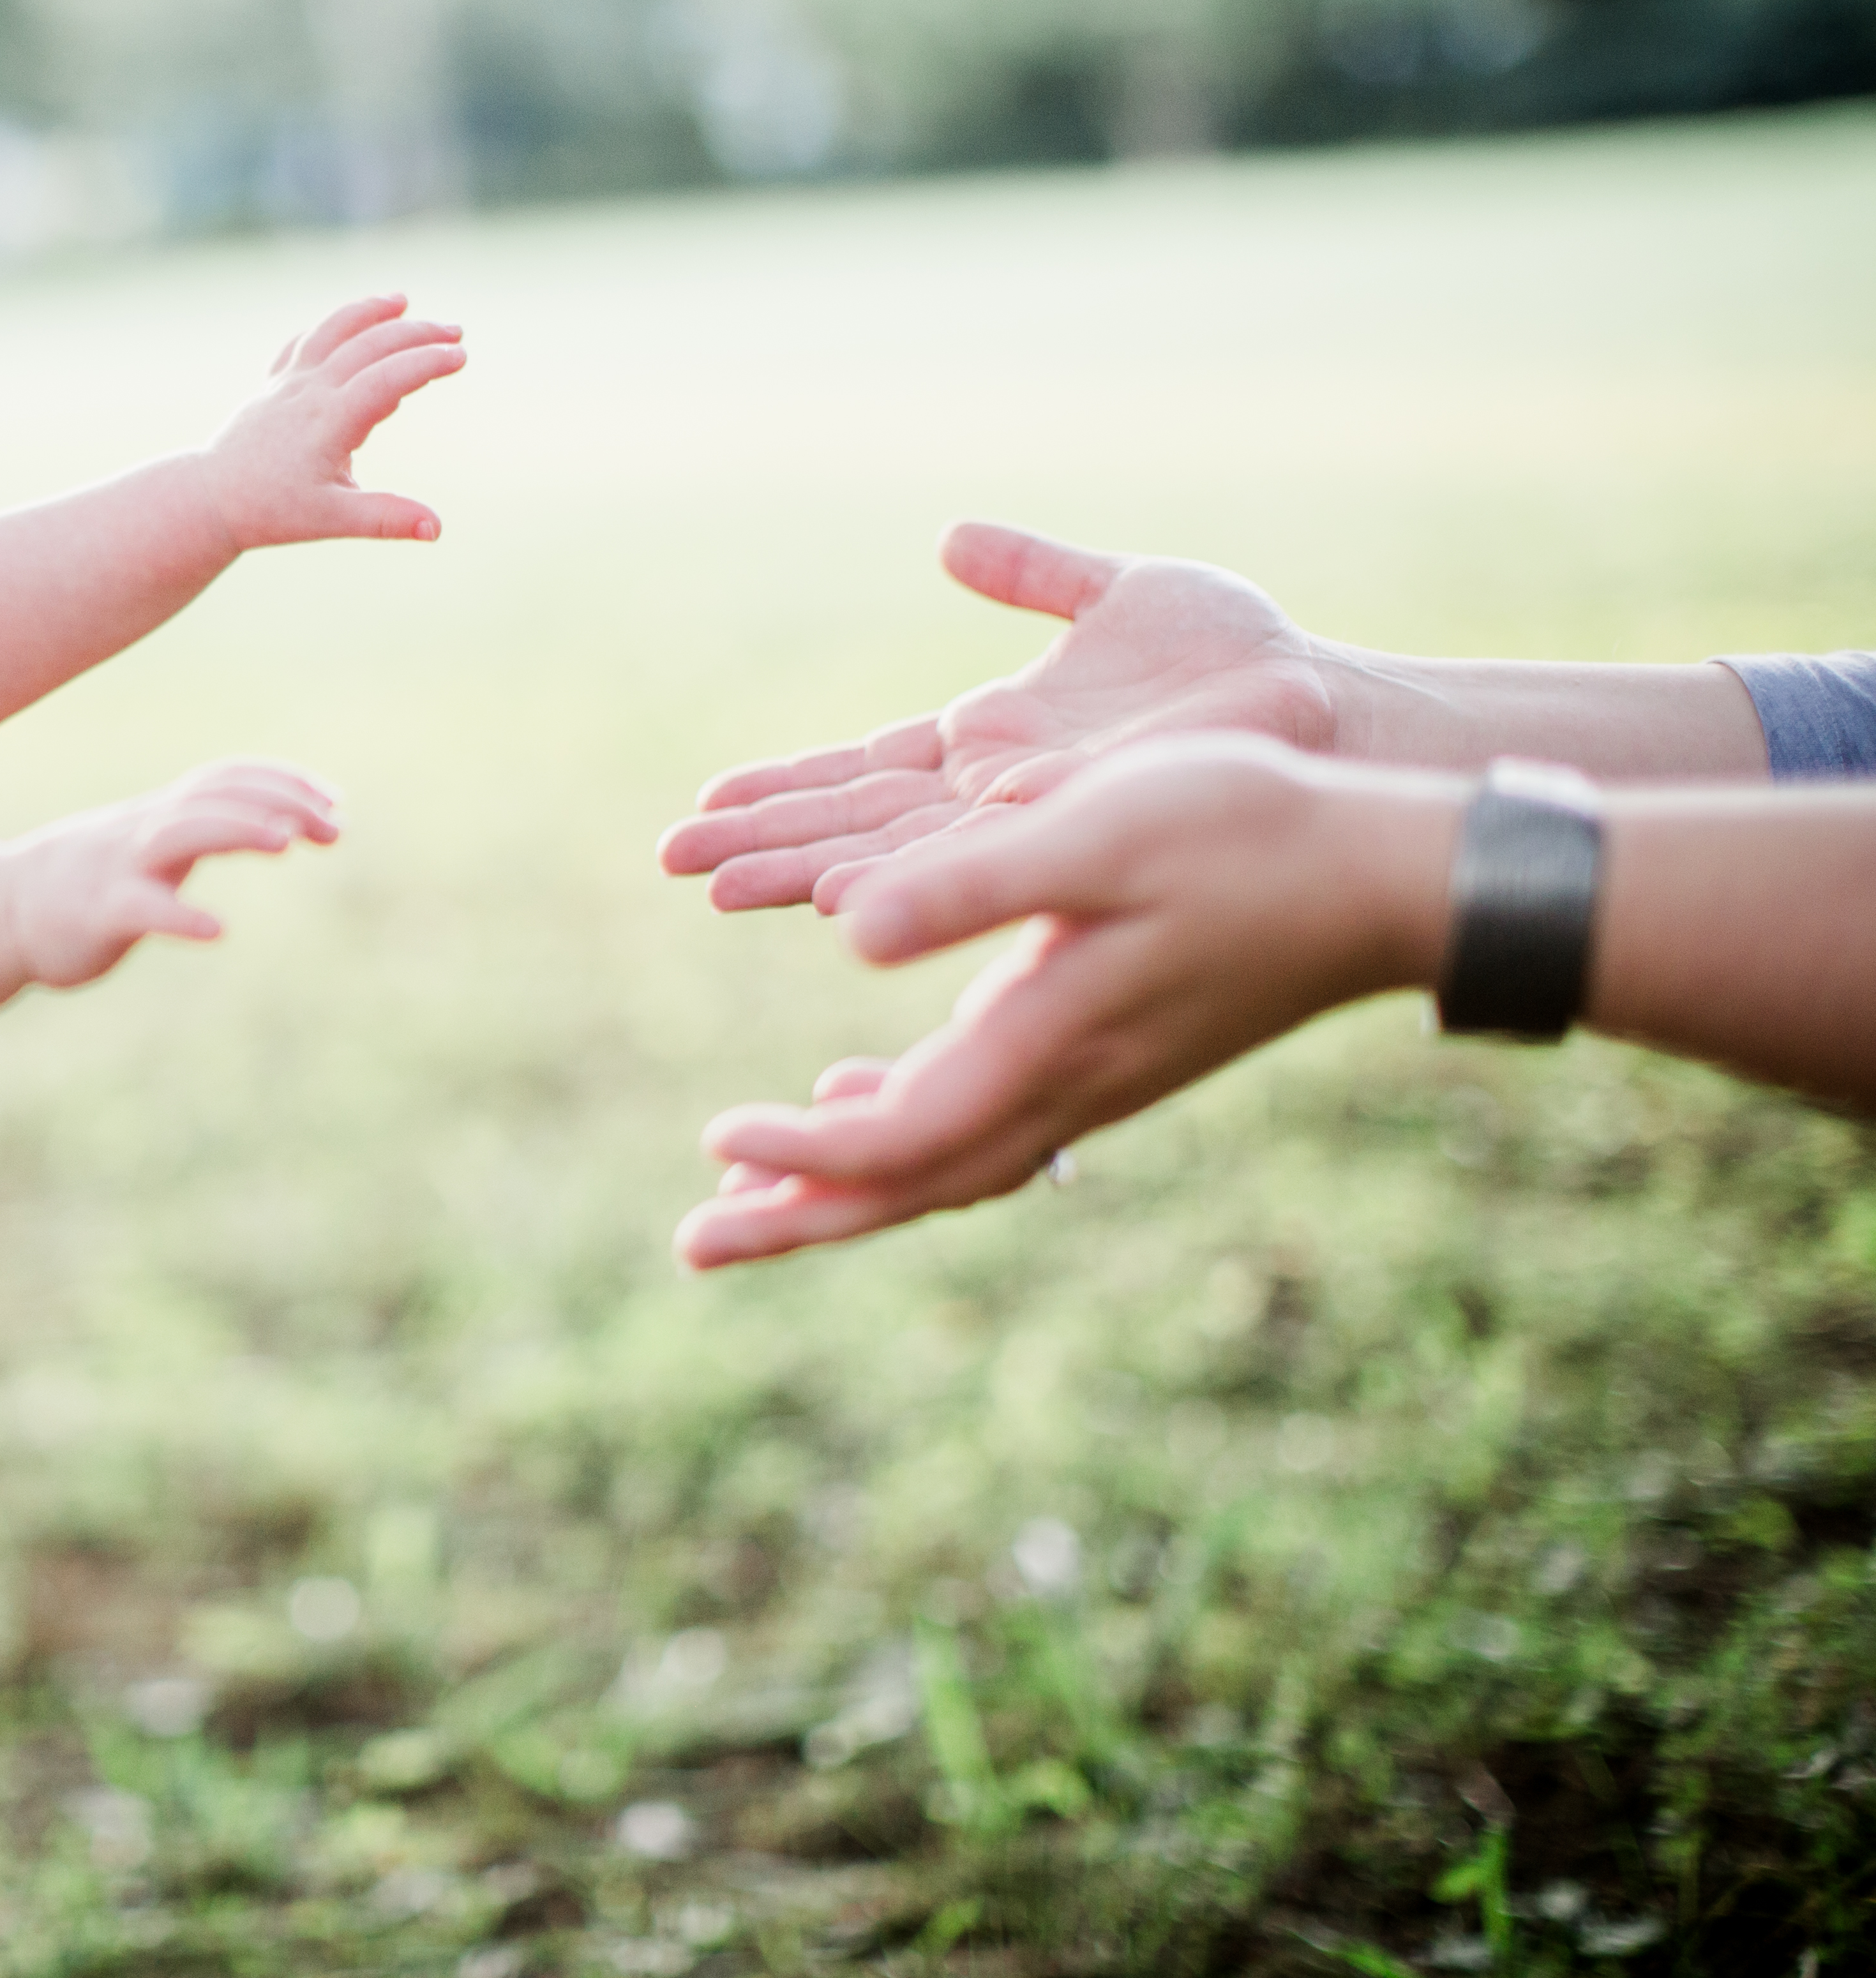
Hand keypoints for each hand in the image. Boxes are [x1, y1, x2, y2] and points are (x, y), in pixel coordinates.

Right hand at [7, 759, 341, 986]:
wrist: (7, 908)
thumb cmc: (94, 877)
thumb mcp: (154, 840)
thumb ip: (207, 826)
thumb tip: (279, 819)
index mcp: (162, 813)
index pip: (227, 778)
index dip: (283, 780)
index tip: (335, 799)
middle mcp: (145, 829)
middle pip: (214, 797)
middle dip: (278, 803)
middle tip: (335, 827)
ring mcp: (121, 867)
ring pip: (181, 834)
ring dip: (236, 830)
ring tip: (285, 842)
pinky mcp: (101, 914)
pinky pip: (142, 910)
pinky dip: (180, 917)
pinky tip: (216, 931)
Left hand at [200, 295, 466, 551]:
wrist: (209, 498)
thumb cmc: (272, 511)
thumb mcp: (333, 520)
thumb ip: (387, 519)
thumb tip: (437, 529)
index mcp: (328, 421)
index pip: (386, 378)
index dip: (425, 364)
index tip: (460, 357)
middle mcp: (308, 392)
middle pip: (368, 345)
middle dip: (416, 334)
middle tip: (456, 333)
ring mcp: (288, 383)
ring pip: (332, 331)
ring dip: (369, 312)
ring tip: (403, 301)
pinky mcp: (274, 385)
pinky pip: (305, 343)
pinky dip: (333, 327)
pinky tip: (350, 324)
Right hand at [655, 523, 1344, 912]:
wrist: (1325, 708)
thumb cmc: (1238, 656)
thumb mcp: (1123, 593)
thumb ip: (1035, 573)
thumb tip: (951, 539)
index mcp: (990, 742)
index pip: (860, 772)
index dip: (783, 788)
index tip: (706, 803)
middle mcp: (994, 798)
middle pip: (851, 824)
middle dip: (760, 841)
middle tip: (672, 859)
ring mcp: (1027, 825)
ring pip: (890, 857)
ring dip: (802, 871)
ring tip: (719, 886)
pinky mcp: (1068, 838)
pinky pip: (966, 869)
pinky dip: (900, 883)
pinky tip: (838, 898)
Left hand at [671, 738, 1463, 1269]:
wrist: (1385, 877)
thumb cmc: (1245, 836)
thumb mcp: (1095, 834)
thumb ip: (971, 885)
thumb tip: (844, 929)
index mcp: (1045, 1041)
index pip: (899, 1138)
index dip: (803, 1154)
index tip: (717, 1144)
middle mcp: (1065, 1085)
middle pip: (911, 1184)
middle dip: (800, 1218)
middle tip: (694, 1246)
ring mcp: (1094, 1079)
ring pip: (946, 1164)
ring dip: (847, 1182)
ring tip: (751, 1197)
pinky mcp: (1112, 1052)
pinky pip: (987, 1124)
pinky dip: (910, 1125)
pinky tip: (859, 1091)